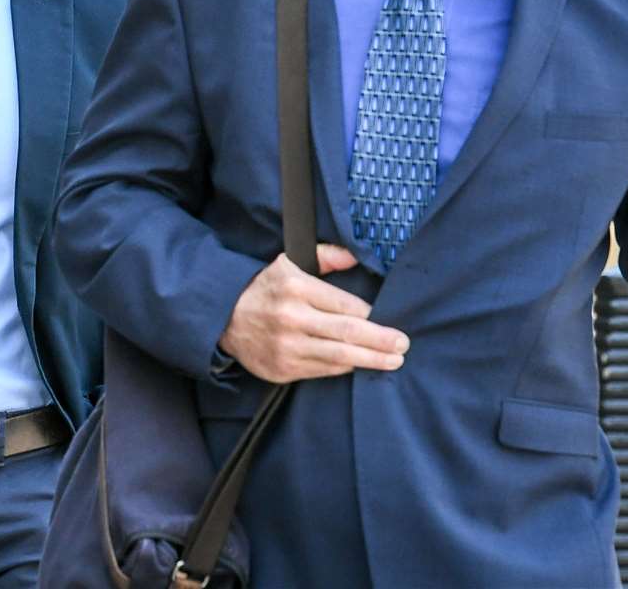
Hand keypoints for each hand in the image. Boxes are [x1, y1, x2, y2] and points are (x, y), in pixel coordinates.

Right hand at [217, 245, 409, 382]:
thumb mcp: (287, 263)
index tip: (391, 318)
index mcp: (295, 288)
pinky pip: (324, 370)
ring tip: (394, 360)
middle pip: (349, 332)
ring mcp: (287, 346)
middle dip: (382, 340)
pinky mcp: (283, 368)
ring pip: (340, 356)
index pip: (346, 304)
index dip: (373, 314)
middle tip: (403, 344)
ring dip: (372, 360)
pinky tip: (360, 364)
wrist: (224, 319)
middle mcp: (291, 318)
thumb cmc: (264, 290)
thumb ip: (324, 257)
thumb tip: (354, 256)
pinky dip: (345, 367)